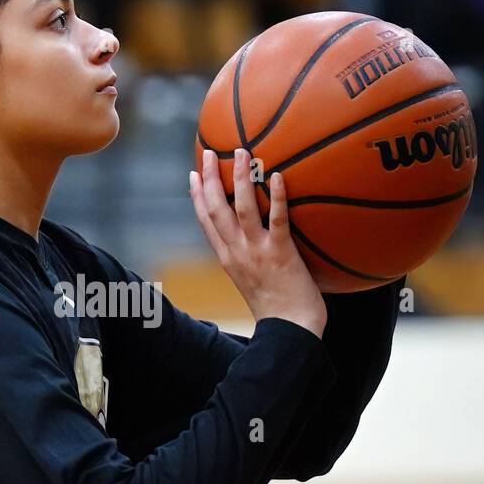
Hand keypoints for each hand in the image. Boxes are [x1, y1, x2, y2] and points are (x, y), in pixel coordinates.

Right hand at [189, 148, 326, 337]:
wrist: (290, 330)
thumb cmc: (278, 309)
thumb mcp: (253, 282)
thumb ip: (249, 259)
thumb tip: (255, 241)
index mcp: (228, 259)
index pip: (206, 223)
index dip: (198, 197)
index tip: (194, 175)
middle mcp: (237, 252)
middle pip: (217, 210)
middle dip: (210, 179)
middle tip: (208, 152)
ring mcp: (258, 252)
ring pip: (242, 209)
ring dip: (239, 179)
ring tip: (241, 152)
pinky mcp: (281, 253)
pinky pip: (278, 220)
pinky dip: (276, 197)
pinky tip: (278, 175)